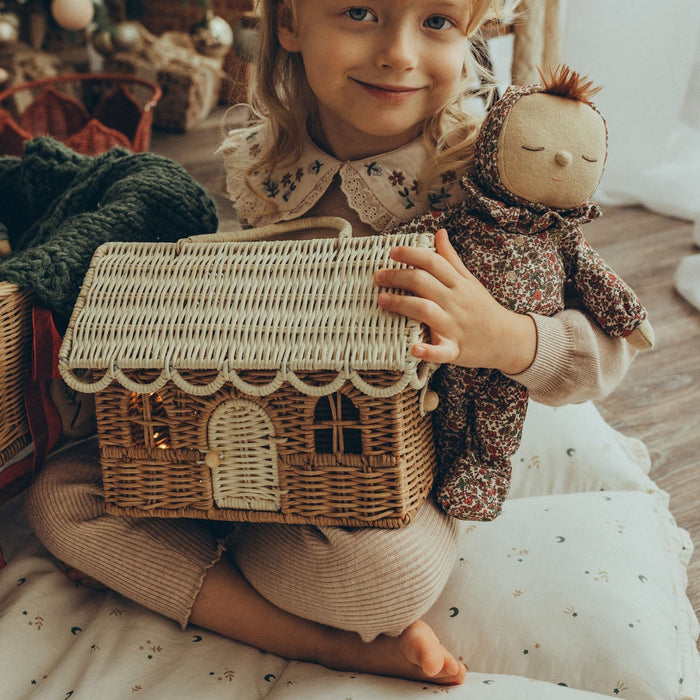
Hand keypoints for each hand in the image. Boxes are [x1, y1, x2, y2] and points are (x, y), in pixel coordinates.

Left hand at [373, 228, 536, 373]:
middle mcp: (455, 302)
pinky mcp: (455, 349)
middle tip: (378, 276)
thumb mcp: (470, 281)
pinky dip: (427, 351)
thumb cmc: (483, 309)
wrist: (508, 340)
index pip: (433, 262)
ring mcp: (455, 326)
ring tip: (382, 300)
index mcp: (458, 284)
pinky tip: (413, 349)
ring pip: (426, 310)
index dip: (411, 254)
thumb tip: (439, 232)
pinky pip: (440, 351)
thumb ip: (451, 259)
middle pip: (423, 283)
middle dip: (398, 277)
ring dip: (402, 304)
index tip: (392, 252)